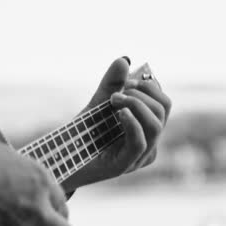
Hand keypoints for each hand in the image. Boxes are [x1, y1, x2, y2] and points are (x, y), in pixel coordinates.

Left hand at [62, 57, 171, 190]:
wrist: (61, 157)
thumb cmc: (83, 133)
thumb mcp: (99, 103)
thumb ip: (112, 83)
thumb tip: (124, 59)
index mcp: (147, 129)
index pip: (163, 103)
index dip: (150, 86)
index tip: (127, 81)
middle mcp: (148, 144)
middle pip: (163, 111)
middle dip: (142, 93)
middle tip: (117, 91)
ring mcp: (138, 157)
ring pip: (155, 125)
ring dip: (136, 104)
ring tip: (114, 99)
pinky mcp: (124, 166)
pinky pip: (140, 142)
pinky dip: (132, 122)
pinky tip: (119, 112)